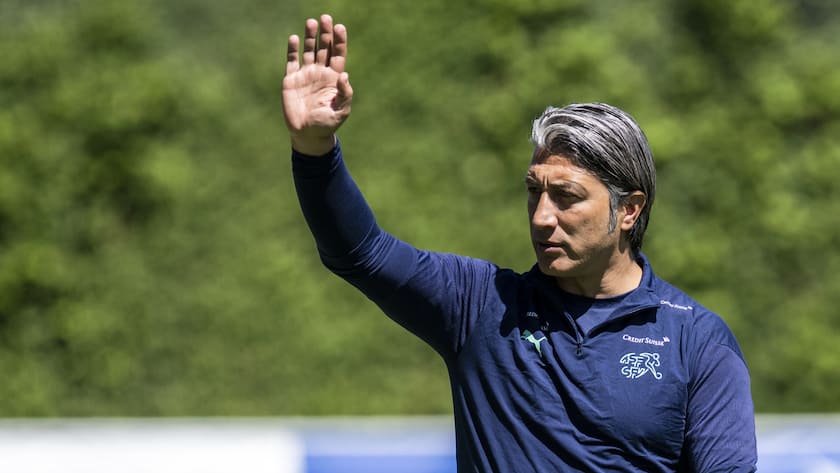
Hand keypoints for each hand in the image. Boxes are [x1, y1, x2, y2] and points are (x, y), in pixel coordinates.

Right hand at [283, 14, 352, 155]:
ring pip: (308, 50)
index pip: (338, 54)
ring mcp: (305, 75)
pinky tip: (294, 38)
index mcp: (334, 78)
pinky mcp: (291, 80)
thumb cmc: (327, 124)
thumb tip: (344, 75)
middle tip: (325, 18)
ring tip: (311, 22)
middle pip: (324, 48)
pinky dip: (292, 50)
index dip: (339, 41)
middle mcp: (320, 73)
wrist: (307, 135)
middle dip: (325, 33)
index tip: (340, 27)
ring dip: (310, 36)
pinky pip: (291, 61)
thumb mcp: (341, 111)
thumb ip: (345, 94)